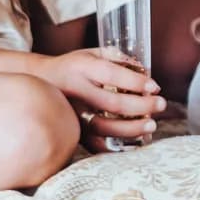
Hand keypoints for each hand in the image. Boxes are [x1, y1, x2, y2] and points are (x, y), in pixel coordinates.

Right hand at [34, 48, 162, 149]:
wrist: (37, 82)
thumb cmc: (72, 66)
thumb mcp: (90, 52)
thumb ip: (116, 57)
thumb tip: (144, 70)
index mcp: (81, 68)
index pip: (111, 75)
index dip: (135, 82)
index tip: (155, 86)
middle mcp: (74, 92)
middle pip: (111, 104)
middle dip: (141, 106)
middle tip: (161, 104)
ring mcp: (71, 114)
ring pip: (103, 128)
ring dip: (131, 129)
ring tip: (151, 125)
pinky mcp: (70, 131)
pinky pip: (94, 144)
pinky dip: (115, 147)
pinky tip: (134, 141)